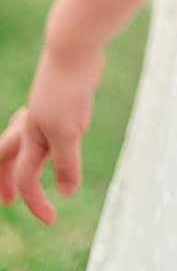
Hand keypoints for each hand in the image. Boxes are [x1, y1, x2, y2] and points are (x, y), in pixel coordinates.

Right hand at [0, 48, 102, 224]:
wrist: (75, 50)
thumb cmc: (68, 89)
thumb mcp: (69, 132)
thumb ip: (65, 163)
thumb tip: (66, 193)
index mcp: (30, 138)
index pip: (25, 178)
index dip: (35, 202)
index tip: (51, 220)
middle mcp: (31, 126)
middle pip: (7, 158)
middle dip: (3, 180)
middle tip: (6, 200)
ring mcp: (43, 111)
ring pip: (22, 139)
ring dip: (20, 158)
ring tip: (27, 168)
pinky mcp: (58, 99)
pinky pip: (43, 124)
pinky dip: (43, 137)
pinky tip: (57, 134)